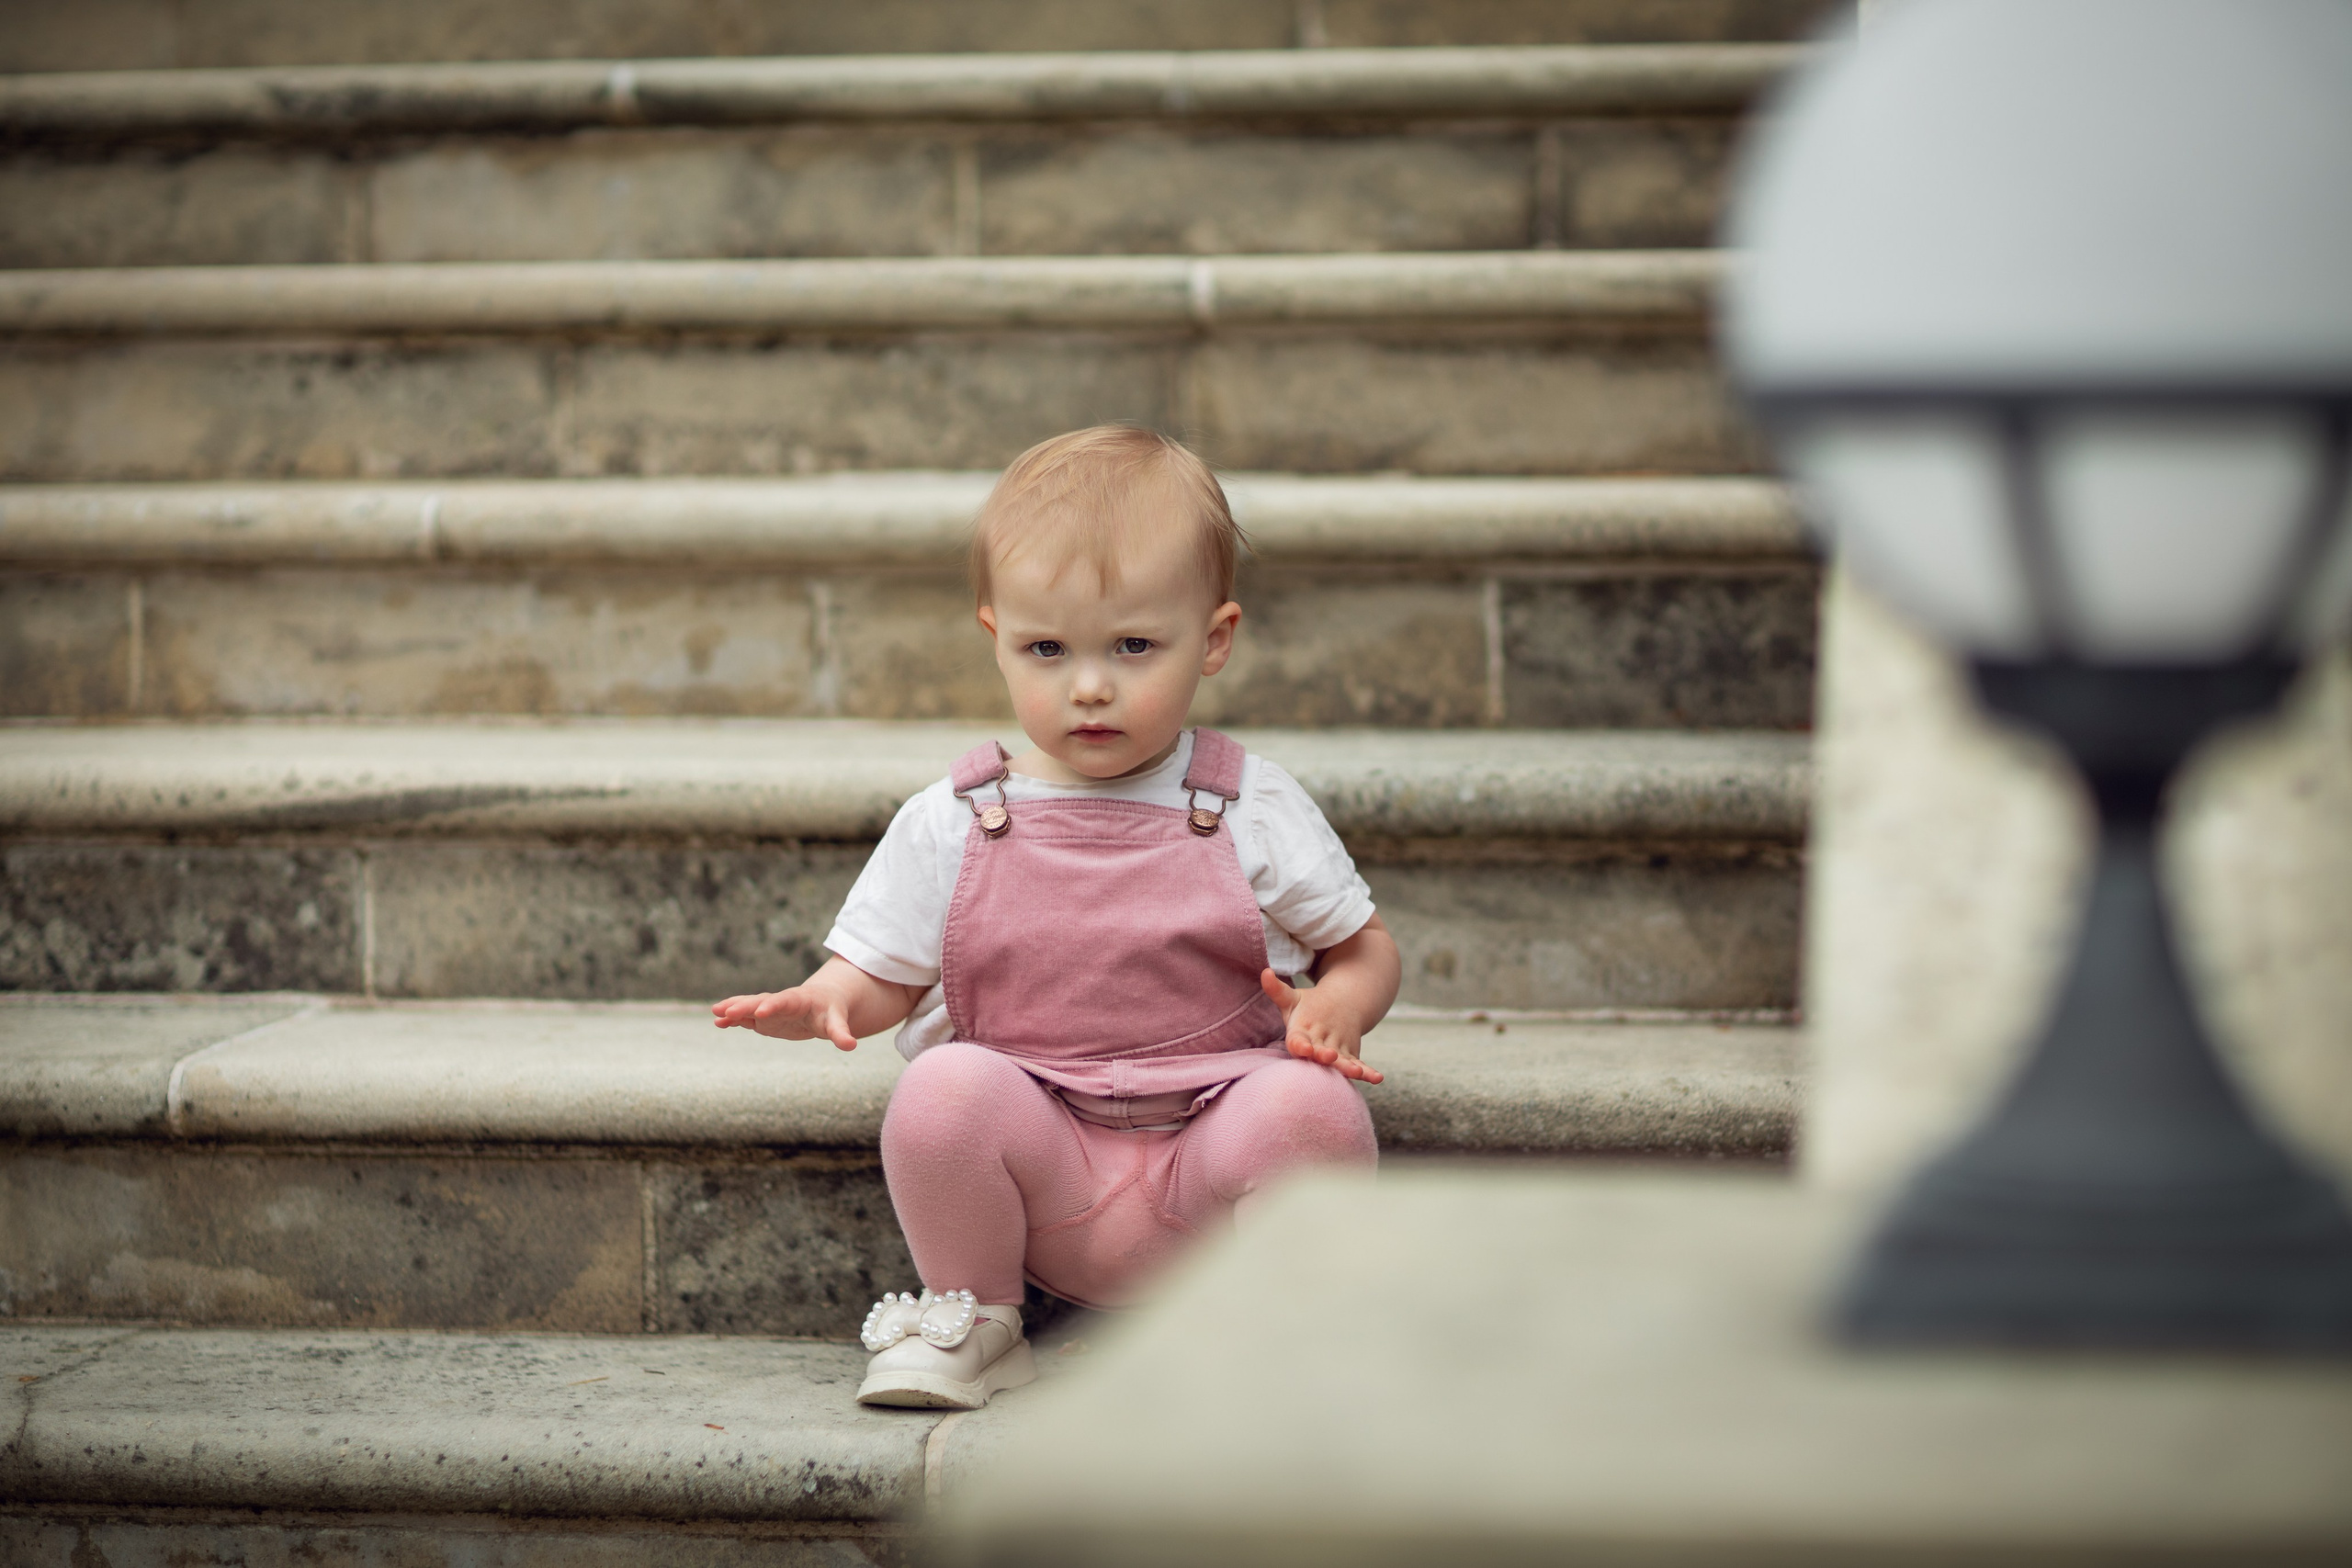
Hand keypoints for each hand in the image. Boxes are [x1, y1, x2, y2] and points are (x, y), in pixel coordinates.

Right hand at [711, 985, 856, 1050]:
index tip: (760, 1010)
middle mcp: (780, 1001)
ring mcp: (770, 1009)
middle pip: (760, 1001)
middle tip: (725, 1010)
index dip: (772, 1005)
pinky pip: (746, 1018)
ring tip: (715, 1014)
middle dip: (744, 1005)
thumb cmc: (831, 1011)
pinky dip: (733, 1019)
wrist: (823, 1002)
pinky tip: (718, 1023)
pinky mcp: (763, 1018)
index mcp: (799, 999)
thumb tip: (850, 1045)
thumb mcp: (837, 1022)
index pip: (784, 1000)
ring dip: (733, 1009)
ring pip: (749, 1007)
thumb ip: (841, 1033)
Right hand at [1260, 969, 1383, 1084]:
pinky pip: (1358, 1067)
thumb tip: (1265, 972)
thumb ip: (1278, 990)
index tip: (1304, 1048)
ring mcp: (1333, 1056)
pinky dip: (1368, 1073)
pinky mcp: (1348, 1059)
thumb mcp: (1292, 999)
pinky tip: (1378, 1077)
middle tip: (1330, 1057)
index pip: (1297, 1043)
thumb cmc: (1305, 1010)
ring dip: (1348, 1069)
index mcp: (1299, 1037)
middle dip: (1324, 1058)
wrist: (1326, 1018)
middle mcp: (1315, 1050)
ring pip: (1340, 1065)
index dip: (1300, 1046)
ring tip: (1358, 1072)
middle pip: (1319, 1057)